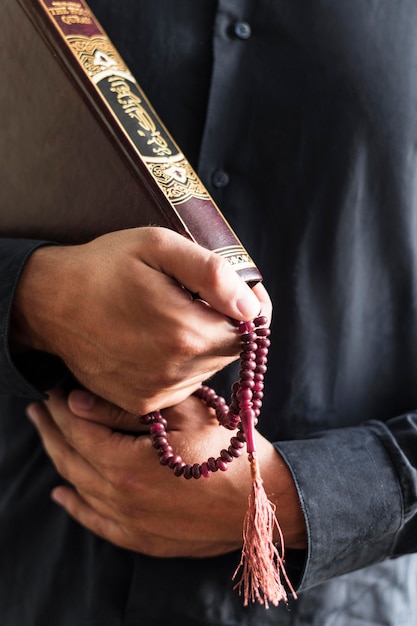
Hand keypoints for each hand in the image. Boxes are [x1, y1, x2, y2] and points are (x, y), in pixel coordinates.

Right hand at [12, 227, 270, 413]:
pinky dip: (179, 362)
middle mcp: (176, 371)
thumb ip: (211, 273)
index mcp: (186, 332)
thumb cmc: (104, 267)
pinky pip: (182, 383)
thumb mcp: (158, 247)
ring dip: (200, 343)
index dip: (247, 309)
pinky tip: (155, 339)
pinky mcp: (142, 402)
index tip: (234, 291)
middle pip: (229, 351)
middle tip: (192, 297)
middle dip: (221, 323)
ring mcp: (158, 391)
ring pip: (207, 368)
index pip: (250, 331)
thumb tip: (250, 306)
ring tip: (168, 315)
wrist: (51, 302)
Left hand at [26, 388, 306, 557]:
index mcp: (124, 463)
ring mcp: (128, 522)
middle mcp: (118, 497)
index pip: (77, 429)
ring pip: (78, 486)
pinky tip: (62, 494)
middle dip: (51, 429)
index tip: (51, 389)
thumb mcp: (184, 415)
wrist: (261, 501)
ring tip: (47, 436)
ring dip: (58, 458)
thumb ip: (126, 408)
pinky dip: (75, 506)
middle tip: (38, 408)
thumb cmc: (228, 450)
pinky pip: (95, 522)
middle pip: (69, 457)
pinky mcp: (141, 538)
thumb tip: (76, 401)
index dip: (60, 407)